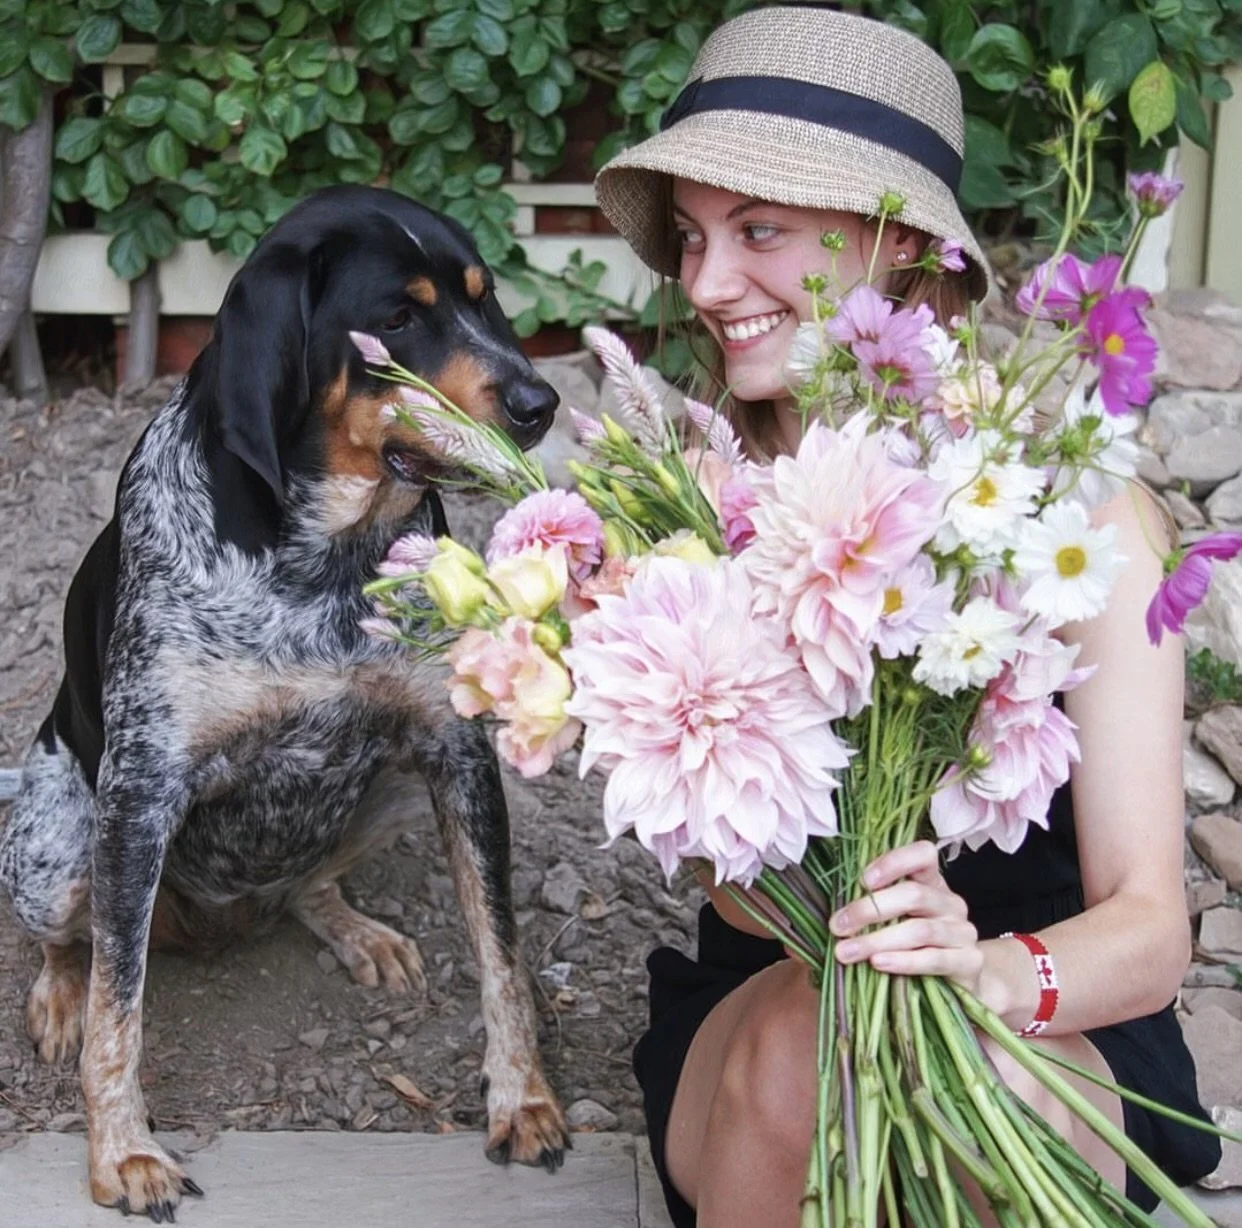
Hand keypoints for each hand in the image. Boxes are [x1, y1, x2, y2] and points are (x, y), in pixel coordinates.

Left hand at [829, 840, 982, 993]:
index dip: (893, 862)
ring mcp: (963, 931)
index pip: (922, 855)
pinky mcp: (969, 961)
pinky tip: (879, 963)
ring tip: (847, 952)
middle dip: (869, 910)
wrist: (959, 981)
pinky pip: (934, 959)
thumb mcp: (893, 920)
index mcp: (932, 882)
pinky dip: (903, 961)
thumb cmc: (915, 945)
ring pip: (919, 930)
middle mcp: (950, 902)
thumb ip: (870, 910)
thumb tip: (825, 917)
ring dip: (877, 940)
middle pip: (913, 895)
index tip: (862, 881)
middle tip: (837, 926)